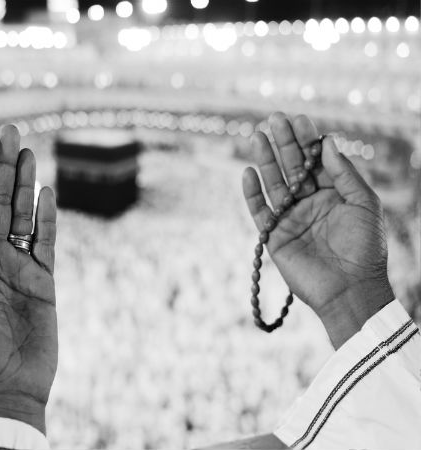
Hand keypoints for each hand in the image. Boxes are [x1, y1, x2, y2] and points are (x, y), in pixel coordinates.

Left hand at [0, 125, 56, 433]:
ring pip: (24, 214)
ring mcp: (19, 265)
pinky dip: (48, 217)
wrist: (4, 386)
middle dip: (2, 165)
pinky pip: (47, 241)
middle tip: (10, 130)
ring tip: (28, 150)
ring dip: (25, 182)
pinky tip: (47, 192)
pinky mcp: (44, 279)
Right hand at [242, 113, 393, 347]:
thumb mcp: (364, 204)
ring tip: (256, 136)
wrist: (350, 290)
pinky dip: (252, 193)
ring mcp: (290, 218)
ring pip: (274, 184)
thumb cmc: (365, 248)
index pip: (317, 161)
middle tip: (274, 119)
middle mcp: (309, 202)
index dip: (308, 140)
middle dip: (284, 143)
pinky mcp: (274, 236)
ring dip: (264, 160)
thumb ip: (344, 174)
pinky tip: (248, 173)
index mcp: (333, 194)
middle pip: (292, 167)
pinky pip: (259, 211)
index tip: (299, 119)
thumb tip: (327, 143)